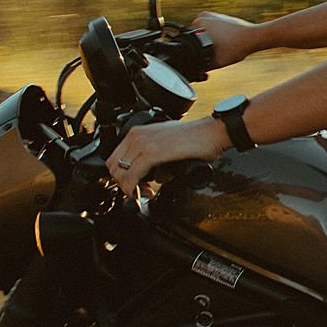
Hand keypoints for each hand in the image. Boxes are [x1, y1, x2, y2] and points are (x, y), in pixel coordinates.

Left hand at [106, 117, 228, 198]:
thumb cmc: (197, 139)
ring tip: (145, 193)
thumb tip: (154, 177)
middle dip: (124, 184)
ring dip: (129, 189)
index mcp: (138, 132)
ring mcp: (143, 144)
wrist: (212, 132)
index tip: (136, 185)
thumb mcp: (168, 145)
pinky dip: (133, 189)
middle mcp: (137, 136)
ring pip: (120, 174)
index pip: (115, 159)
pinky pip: (131, 177)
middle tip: (141, 191)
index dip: (122, 176)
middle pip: (114, 167)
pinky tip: (145, 193)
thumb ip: (157, 159)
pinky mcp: (151, 153)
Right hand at [191, 11, 256, 69]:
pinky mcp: (222, 17)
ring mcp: (213, 15)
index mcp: (198, 23)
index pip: (188, 41)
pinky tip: (226, 43)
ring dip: (211, 42)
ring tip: (223, 47)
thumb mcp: (216, 62)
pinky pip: (215, 31)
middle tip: (216, 52)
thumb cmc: (236, 47)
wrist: (254, 37)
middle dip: (203, 46)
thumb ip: (202, 67)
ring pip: (206, 35)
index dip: (195, 52)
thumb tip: (194, 72)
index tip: (206, 56)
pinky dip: (218, 38)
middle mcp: (204, 16)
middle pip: (196, 38)